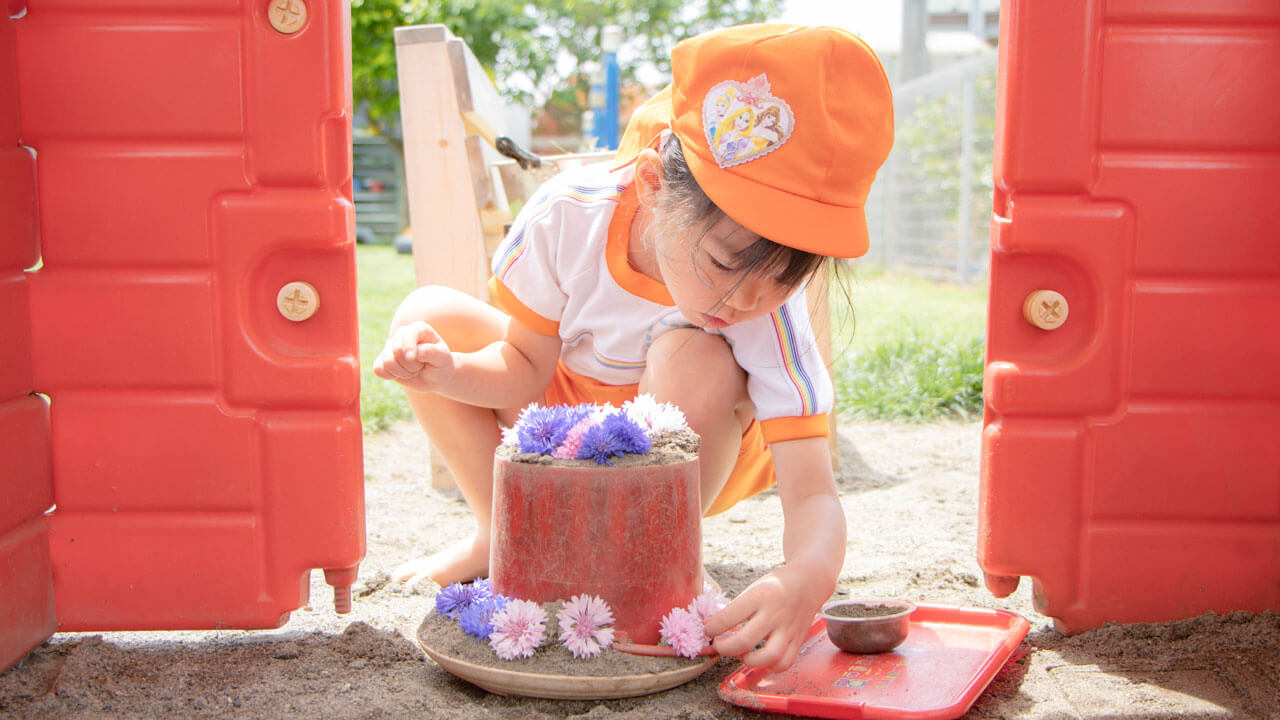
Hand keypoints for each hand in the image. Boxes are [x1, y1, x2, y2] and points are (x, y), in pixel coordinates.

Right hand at [372, 320, 454, 392]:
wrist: (434, 377)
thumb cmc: (440, 364)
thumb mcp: (442, 358)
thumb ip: (431, 352)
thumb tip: (417, 352)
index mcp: (419, 329)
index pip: (408, 335)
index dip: (409, 348)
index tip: (413, 359)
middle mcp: (402, 334)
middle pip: (396, 351)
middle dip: (410, 366)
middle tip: (420, 367)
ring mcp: (391, 346)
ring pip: (387, 362)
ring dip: (402, 372)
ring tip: (413, 370)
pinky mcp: (383, 359)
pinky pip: (378, 369)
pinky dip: (391, 376)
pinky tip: (401, 374)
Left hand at [703, 563, 830, 671]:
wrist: (808, 582)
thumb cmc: (775, 586)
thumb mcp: (753, 588)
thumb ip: (735, 608)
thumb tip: (710, 627)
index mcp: (760, 596)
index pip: (728, 617)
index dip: (711, 628)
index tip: (706, 629)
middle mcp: (775, 614)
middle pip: (745, 641)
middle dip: (724, 648)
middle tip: (718, 644)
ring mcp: (788, 630)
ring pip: (769, 657)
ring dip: (749, 660)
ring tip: (741, 653)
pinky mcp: (797, 641)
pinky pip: (784, 663)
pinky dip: (768, 667)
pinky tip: (759, 659)